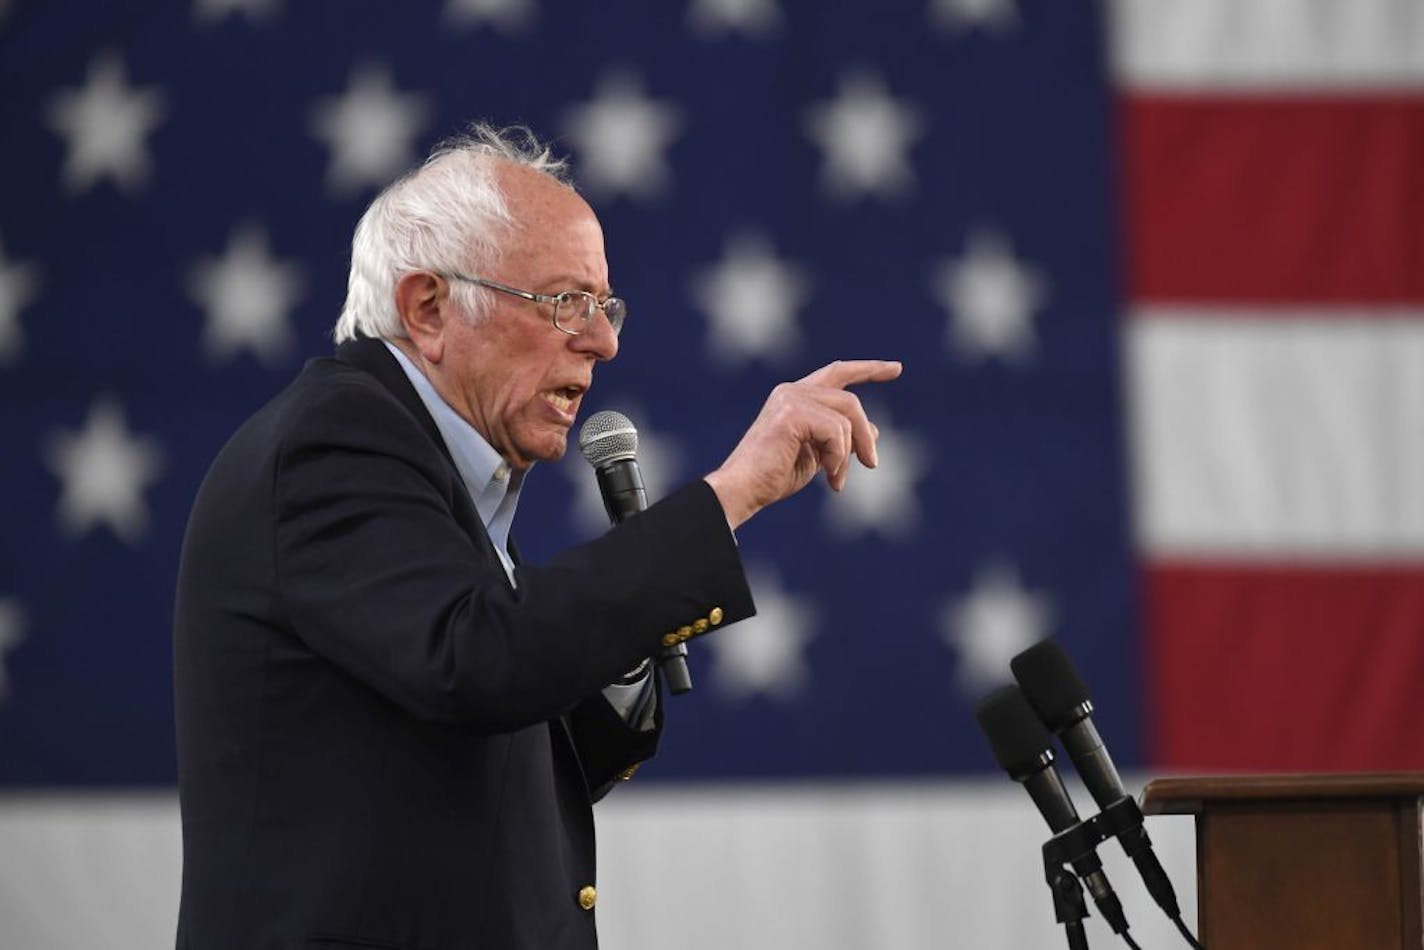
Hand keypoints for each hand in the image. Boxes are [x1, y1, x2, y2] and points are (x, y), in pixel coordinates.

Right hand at [704, 359, 902, 528]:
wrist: (745, 490)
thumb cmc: (774, 476)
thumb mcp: (819, 456)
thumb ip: (842, 439)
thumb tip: (875, 430)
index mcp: (795, 397)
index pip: (838, 373)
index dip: (868, 369)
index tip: (896, 368)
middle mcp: (792, 391)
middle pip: (849, 402)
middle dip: (864, 435)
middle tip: (871, 465)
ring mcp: (791, 399)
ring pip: (847, 417)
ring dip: (849, 454)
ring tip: (836, 480)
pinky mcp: (791, 413)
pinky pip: (836, 432)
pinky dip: (838, 457)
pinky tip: (828, 476)